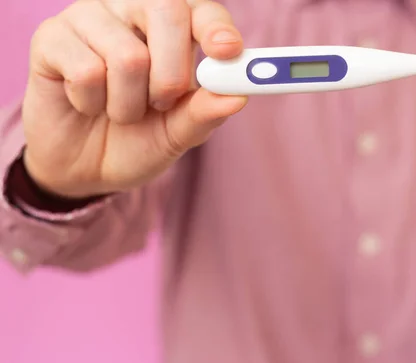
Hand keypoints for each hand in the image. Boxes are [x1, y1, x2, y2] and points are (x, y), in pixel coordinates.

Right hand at [22, 0, 246, 198]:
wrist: (82, 168)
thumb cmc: (135, 141)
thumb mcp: (177, 135)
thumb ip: (204, 114)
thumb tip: (237, 97)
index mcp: (171, 30)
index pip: (200, 9)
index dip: (216, 27)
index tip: (228, 52)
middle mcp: (132, 11)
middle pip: (166, 10)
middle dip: (171, 75)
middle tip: (160, 104)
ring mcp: (90, 18)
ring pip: (128, 54)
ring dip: (128, 103)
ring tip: (117, 110)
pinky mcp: (51, 37)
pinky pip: (86, 70)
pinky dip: (92, 103)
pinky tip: (86, 104)